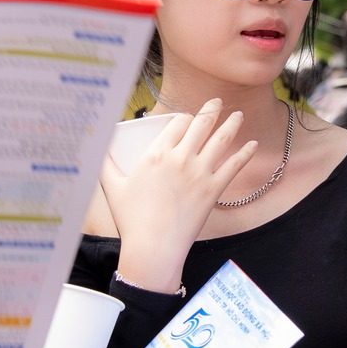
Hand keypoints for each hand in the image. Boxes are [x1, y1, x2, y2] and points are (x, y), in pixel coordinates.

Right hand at [98, 100, 256, 291]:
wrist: (154, 246)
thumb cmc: (132, 219)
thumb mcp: (113, 186)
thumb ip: (105, 163)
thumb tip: (94, 147)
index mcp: (156, 153)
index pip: (177, 124)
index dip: (185, 118)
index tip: (189, 118)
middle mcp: (180, 158)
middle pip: (201, 125)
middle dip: (211, 110)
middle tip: (218, 101)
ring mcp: (199, 173)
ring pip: (220, 140)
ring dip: (232, 124)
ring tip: (238, 115)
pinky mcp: (213, 189)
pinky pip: (233, 166)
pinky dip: (244, 153)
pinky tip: (252, 145)